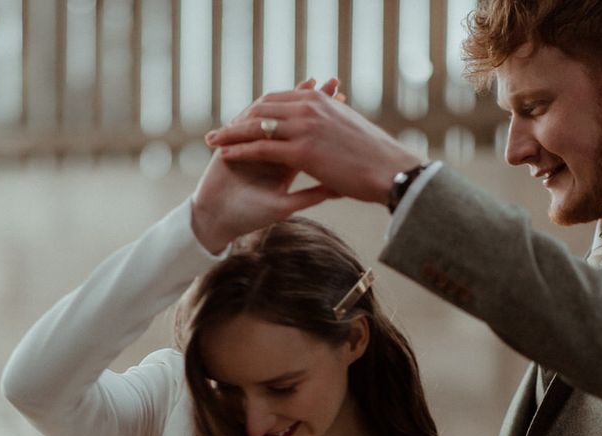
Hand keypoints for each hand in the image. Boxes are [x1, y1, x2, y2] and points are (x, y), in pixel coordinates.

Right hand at [191, 79, 339, 253]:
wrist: (216, 219)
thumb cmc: (250, 216)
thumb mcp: (285, 206)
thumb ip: (311, 195)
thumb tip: (341, 190)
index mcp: (287, 160)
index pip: (310, 134)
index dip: (325, 118)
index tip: (345, 102)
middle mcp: (271, 146)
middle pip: (294, 118)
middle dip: (312, 99)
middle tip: (334, 81)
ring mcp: (252, 140)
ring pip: (273, 113)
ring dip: (292, 97)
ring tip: (313, 83)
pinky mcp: (232, 140)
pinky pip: (249, 118)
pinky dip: (263, 107)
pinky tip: (280, 95)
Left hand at [205, 81, 421, 204]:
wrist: (390, 171)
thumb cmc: (375, 159)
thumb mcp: (349, 133)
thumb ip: (332, 126)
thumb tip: (327, 134)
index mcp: (320, 101)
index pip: (277, 99)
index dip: (255, 110)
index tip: (240, 122)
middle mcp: (309, 107)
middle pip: (261, 108)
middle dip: (237, 120)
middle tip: (219, 132)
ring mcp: (304, 127)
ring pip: (256, 126)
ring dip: (230, 134)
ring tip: (212, 143)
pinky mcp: (302, 150)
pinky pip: (261, 147)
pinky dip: (239, 151)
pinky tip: (225, 156)